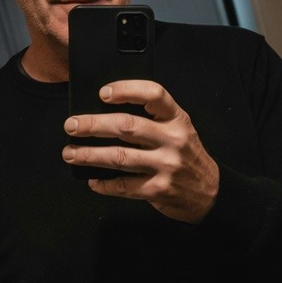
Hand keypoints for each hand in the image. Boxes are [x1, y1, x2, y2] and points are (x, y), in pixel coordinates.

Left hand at [63, 80, 219, 222]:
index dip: (126, 90)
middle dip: (93, 125)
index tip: (102, 93)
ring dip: (90, 155)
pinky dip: (104, 184)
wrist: (211, 192)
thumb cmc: (188, 156)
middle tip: (71, 125)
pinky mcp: (158, 189)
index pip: (153, 95)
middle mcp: (173, 140)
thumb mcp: (180, 130)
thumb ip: (154, 119)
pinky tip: (92, 180)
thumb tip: (106, 113)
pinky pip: (124, 186)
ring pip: (120, 157)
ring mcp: (166, 166)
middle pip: (127, 126)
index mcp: (177, 119)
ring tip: (70, 153)